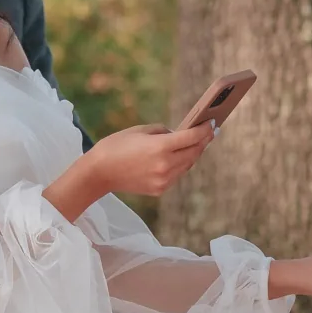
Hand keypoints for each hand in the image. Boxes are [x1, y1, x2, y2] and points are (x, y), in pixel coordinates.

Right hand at [48, 123, 214, 218]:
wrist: (99, 172)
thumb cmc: (117, 145)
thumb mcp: (140, 130)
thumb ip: (163, 132)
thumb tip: (179, 135)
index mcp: (160, 147)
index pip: (192, 138)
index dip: (204, 130)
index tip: (212, 123)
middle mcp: (165, 165)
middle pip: (193, 152)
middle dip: (203, 141)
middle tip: (211, 132)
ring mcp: (163, 180)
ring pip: (187, 165)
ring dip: (193, 153)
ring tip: (199, 143)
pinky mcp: (159, 189)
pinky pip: (177, 175)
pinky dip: (181, 165)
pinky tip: (183, 156)